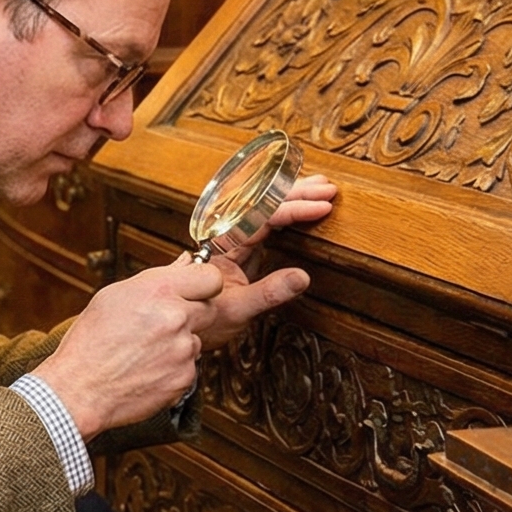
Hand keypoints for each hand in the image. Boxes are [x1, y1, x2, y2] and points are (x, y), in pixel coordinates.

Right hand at [40, 260, 224, 436]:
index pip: (210, 276)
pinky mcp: (185, 378)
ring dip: (179, 344)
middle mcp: (176, 317)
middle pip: (208, 309)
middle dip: (191, 315)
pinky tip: (147, 369)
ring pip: (196, 340)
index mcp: (158, 290)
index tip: (195, 290)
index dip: (203, 283)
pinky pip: (189, 367)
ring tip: (145, 351)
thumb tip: (185, 263)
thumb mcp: (113, 297)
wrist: (79, 390)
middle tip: (161, 325)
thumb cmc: (89, 343)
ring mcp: (183, 349)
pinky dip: (174, 369)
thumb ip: (156, 279)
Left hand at [203, 173, 335, 349]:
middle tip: (328, 188)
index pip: (261, 214)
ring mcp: (235, 240)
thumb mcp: (237, 310)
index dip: (293, 208)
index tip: (321, 206)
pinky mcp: (243, 249)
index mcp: (222, 243)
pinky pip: (267, 223)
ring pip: (265, 209)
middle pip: (263, 203)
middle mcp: (227, 235)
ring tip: (321, 185)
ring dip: (293, 196)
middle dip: (297, 193)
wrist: (183, 326)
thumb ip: (268, 293)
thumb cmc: (202, 319)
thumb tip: (302, 277)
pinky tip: (303, 206)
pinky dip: (287, 213)